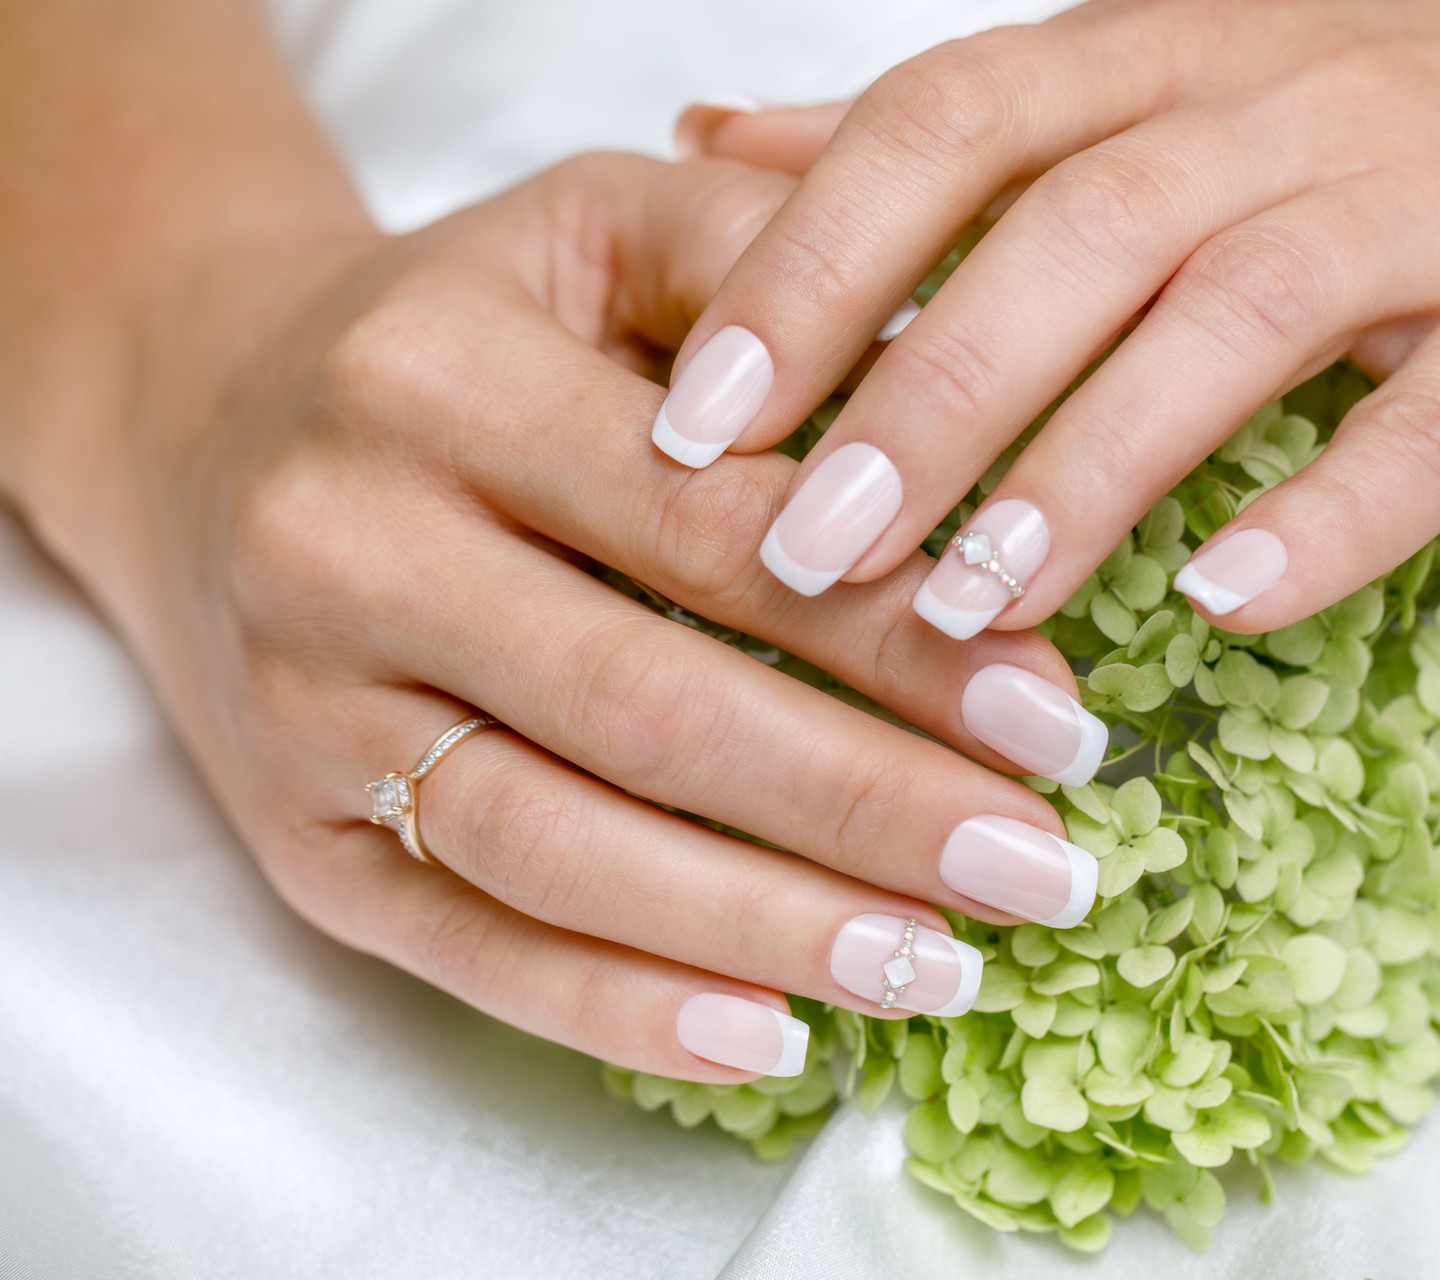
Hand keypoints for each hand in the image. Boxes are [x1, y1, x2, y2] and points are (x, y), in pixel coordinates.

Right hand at [13, 154, 1111, 1082]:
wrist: (210, 418)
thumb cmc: (460, 326)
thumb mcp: (598, 230)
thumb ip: (766, 263)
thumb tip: (973, 376)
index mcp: (440, 379)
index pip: (707, 528)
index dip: (889, 635)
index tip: (1052, 720)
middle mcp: (345, 545)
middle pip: (646, 708)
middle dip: (864, 808)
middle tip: (1039, 873)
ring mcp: (305, 710)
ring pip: (557, 848)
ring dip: (766, 928)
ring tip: (939, 967)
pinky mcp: (292, 838)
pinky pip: (461, 944)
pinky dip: (617, 1006)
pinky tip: (766, 1036)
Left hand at [668, 0, 1439, 633]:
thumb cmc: (1373, 123)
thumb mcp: (1152, 94)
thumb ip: (938, 141)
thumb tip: (712, 151)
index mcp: (1162, 61)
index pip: (951, 128)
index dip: (813, 269)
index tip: (702, 424)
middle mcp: (1286, 109)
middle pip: (1075, 236)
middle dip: (923, 399)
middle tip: (803, 555)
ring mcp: (1434, 207)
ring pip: (1235, 320)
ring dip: (1088, 469)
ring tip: (968, 610)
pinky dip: (1329, 515)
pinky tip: (1225, 607)